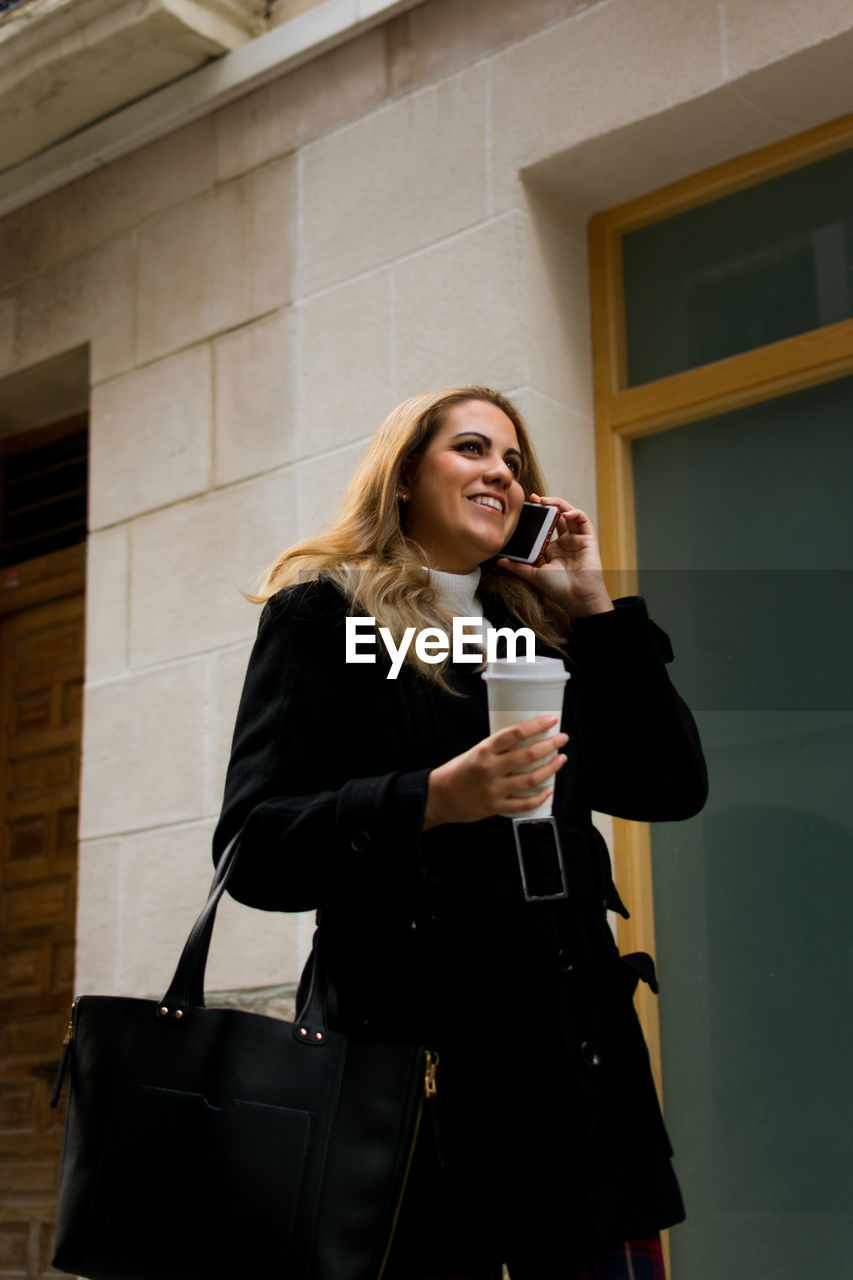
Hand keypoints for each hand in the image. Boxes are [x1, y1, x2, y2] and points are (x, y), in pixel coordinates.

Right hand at [423, 714, 567, 828]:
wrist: (438, 797)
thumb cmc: (457, 772)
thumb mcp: (475, 753)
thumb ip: (497, 750)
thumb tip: (526, 743)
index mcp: (484, 750)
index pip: (515, 733)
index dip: (536, 725)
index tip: (551, 720)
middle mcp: (490, 768)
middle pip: (528, 755)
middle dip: (550, 746)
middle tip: (562, 739)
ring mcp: (494, 789)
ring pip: (530, 779)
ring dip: (550, 769)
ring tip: (561, 760)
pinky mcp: (495, 807)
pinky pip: (523, 803)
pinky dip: (538, 797)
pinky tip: (548, 790)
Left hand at [497, 494, 613, 618]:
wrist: (578, 598)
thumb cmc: (559, 589)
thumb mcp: (534, 575)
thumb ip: (518, 567)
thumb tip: (499, 561)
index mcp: (553, 549)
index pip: (544, 527)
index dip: (536, 516)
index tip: (525, 508)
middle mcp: (565, 542)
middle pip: (557, 516)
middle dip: (546, 505)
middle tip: (534, 498)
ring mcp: (577, 539)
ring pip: (570, 514)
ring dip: (559, 504)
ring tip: (546, 500)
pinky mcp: (588, 539)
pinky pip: (583, 519)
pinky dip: (575, 512)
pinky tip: (565, 513)